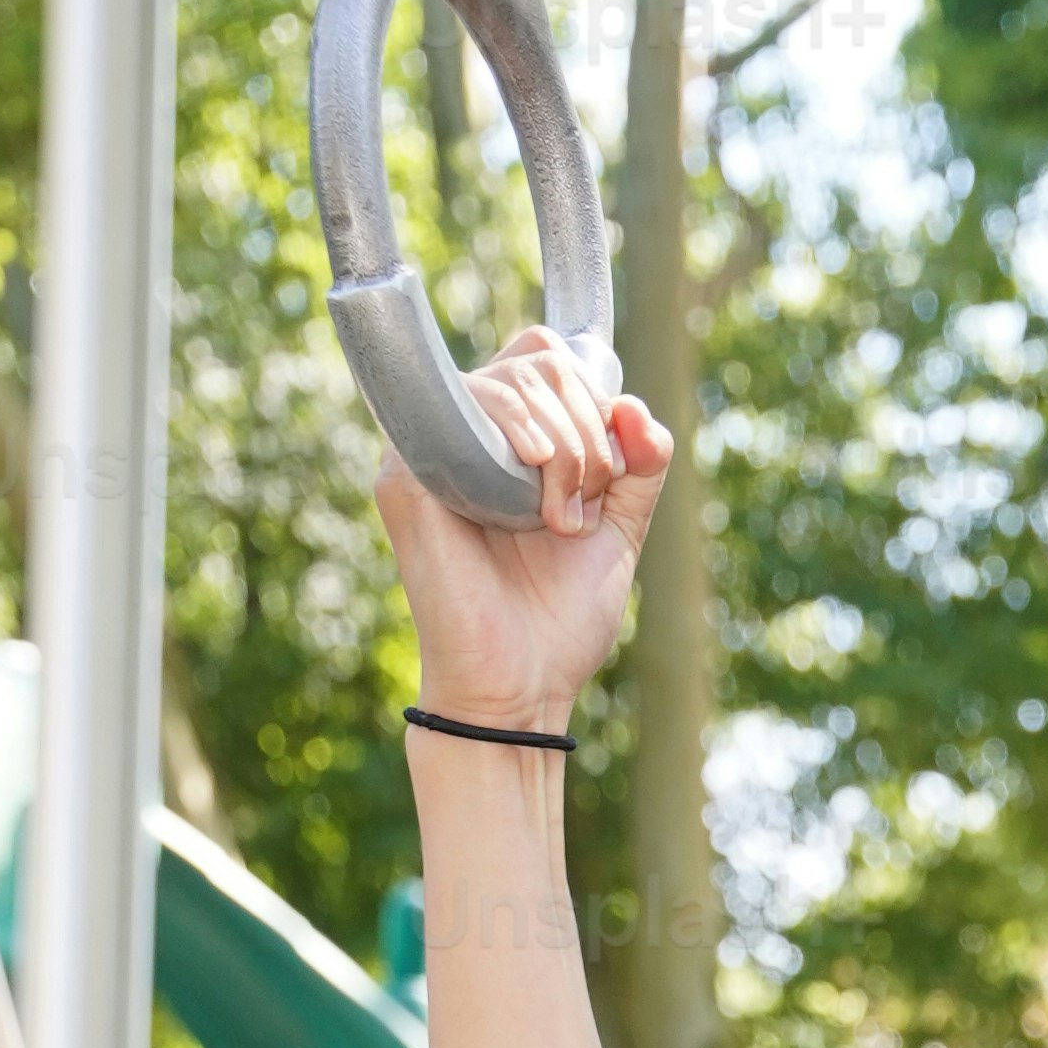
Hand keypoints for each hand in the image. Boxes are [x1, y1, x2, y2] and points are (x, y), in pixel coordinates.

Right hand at [374, 328, 672, 739]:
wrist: (519, 688)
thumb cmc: (558, 620)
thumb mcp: (620, 529)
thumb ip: (642, 463)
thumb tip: (634, 402)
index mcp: (504, 438)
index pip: (549, 360)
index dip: (596, 401)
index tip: (610, 478)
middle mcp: (462, 431)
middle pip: (540, 361)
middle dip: (589, 432)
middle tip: (584, 509)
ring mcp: (428, 445)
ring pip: (516, 381)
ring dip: (567, 451)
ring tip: (559, 524)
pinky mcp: (405, 469)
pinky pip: (472, 403)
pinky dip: (524, 437)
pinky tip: (535, 491)